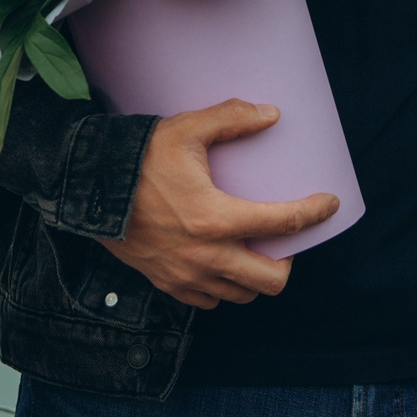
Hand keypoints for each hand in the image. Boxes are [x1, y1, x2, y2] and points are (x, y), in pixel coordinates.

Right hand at [99, 101, 339, 309]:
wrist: (89, 190)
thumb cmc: (139, 159)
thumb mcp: (186, 129)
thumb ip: (231, 119)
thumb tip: (271, 115)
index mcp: (216, 218)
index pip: (283, 223)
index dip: (313, 213)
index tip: (327, 204)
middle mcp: (206, 256)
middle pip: (271, 280)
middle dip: (287, 262)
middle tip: (284, 239)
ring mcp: (187, 276)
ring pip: (242, 294)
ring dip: (255, 275)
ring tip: (253, 249)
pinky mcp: (169, 285)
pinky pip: (211, 301)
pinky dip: (224, 287)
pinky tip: (222, 262)